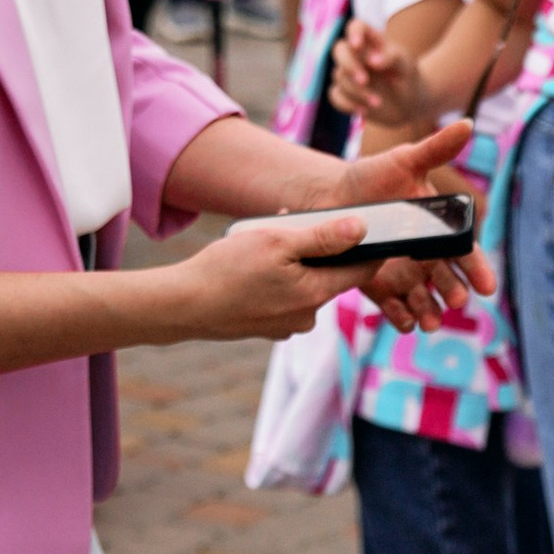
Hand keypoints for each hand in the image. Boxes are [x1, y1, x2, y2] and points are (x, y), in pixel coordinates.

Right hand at [166, 210, 376, 341]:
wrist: (185, 305)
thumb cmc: (228, 270)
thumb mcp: (277, 242)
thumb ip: (322, 237)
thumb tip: (361, 229)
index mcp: (316, 294)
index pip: (362, 271)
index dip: (368, 247)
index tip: (363, 226)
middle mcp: (308, 316)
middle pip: (330, 276)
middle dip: (316, 249)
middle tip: (288, 227)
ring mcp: (287, 325)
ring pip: (305, 285)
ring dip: (293, 263)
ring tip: (260, 245)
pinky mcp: (268, 327)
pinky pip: (285, 298)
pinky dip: (277, 280)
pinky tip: (250, 268)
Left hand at [278, 114, 491, 329]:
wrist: (332, 196)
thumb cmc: (372, 176)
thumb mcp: (403, 160)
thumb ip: (436, 148)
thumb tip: (467, 124)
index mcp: (438, 231)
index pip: (465, 253)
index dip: (478, 269)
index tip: (487, 286)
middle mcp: (425, 257)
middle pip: (447, 281)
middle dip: (455, 292)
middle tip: (458, 300)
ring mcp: (404, 275)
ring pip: (425, 301)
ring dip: (432, 313)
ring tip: (432, 322)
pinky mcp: (379, 287)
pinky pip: (395, 308)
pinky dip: (401, 317)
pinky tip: (404, 322)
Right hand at [327, 18, 439, 133]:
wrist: (410, 104)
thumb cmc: (408, 77)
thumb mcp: (406, 65)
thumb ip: (391, 57)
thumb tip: (371, 61)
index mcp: (372, 42)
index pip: (356, 26)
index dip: (353, 33)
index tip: (357, 45)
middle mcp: (356, 55)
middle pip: (339, 50)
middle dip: (349, 65)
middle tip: (364, 81)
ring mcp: (349, 74)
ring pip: (340, 77)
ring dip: (357, 91)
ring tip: (378, 103)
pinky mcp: (346, 93)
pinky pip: (335, 96)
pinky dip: (348, 104)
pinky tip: (364, 111)